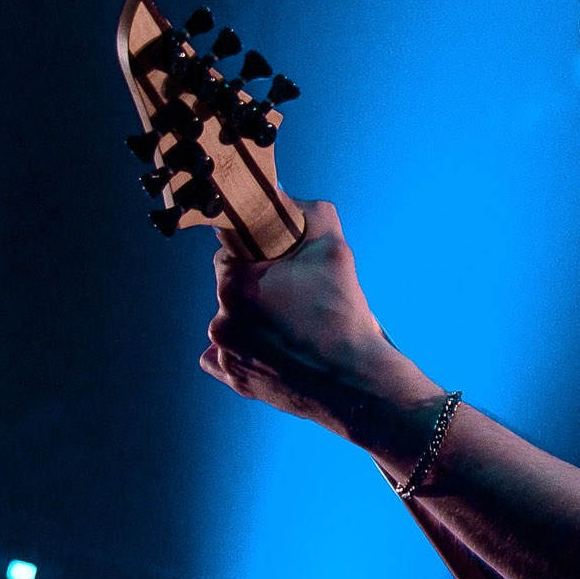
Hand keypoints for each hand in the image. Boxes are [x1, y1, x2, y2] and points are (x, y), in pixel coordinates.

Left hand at [199, 199, 434, 436]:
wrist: (358, 383)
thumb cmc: (344, 316)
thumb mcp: (334, 250)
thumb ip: (308, 213)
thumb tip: (285, 195)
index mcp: (234, 284)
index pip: (229, 252)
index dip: (256, 253)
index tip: (279, 262)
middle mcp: (221, 319)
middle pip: (232, 289)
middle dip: (258, 288)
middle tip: (296, 296)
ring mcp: (226, 354)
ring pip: (232, 323)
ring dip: (253, 320)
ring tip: (293, 327)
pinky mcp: (236, 381)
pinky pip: (225, 359)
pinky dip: (244, 353)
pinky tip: (272, 351)